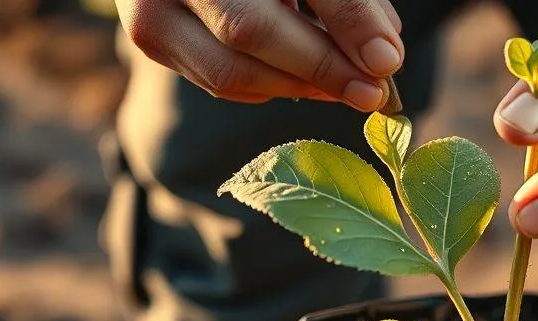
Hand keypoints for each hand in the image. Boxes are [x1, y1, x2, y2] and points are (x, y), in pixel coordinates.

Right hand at [116, 0, 403, 109]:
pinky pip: (217, 80)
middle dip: (321, 67)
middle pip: (250, 28)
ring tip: (346, 87)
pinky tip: (301, 79)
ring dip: (298, 87)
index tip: (387, 60)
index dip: (347, 17)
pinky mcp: (150, 35)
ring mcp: (152, 4)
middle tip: (372, 94)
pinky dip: (269, 86)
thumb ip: (347, 1)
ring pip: (230, 68)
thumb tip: (384, 57)